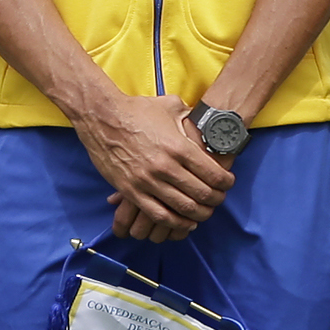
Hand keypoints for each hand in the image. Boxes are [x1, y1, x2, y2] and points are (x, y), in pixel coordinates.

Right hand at [81, 92, 234, 242]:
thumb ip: (190, 116)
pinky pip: (158, 215)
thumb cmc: (137, 110)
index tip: (228, 183)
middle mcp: (165, 166)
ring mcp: (147, 181)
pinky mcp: (131, 191)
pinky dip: (175, 223)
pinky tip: (184, 222)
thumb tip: (205, 120)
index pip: (213, 174)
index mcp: (179, 147)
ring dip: (199, 214)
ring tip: (205, 212)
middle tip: (219, 199)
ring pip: (183, 208)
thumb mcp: (170, 106)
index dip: (226, 183)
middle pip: (202, 194)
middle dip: (216, 200)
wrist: (101, 117)